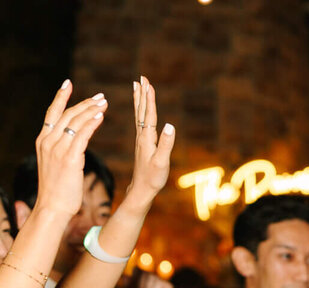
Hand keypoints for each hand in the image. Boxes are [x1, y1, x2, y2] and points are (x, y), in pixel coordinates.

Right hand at [33, 82, 107, 218]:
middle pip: (67, 114)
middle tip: (100, 96)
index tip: (68, 83)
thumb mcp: (55, 166)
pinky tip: (100, 116)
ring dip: (91, 109)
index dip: (60, 97)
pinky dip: (91, 123)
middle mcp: (48, 142)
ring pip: (75, 122)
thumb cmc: (56, 191)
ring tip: (104, 102)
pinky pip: (82, 135)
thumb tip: (72, 146)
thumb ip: (61, 151)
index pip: (51, 113)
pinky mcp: (69, 158)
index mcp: (42, 141)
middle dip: (84, 103)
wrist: (52, 208)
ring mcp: (57, 149)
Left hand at [124, 75, 175, 202]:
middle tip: (141, 77)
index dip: (149, 99)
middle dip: (142, 93)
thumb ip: (166, 144)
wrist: (141, 190)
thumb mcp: (162, 162)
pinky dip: (140, 110)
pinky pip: (140, 122)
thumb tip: (170, 125)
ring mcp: (141, 139)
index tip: (148, 83)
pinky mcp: (142, 143)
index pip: (148, 114)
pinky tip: (141, 108)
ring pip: (139, 114)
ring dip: (139, 99)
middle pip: (141, 110)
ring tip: (138, 86)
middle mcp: (142, 136)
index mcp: (147, 138)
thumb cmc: (153, 178)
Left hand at [126, 271, 173, 287]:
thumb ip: (126, 286)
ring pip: (151, 276)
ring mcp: (159, 281)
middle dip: (140, 284)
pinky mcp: (167, 286)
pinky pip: (159, 282)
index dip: (135, 277)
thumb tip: (124, 277)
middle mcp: (150, 278)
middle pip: (143, 272)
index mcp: (140, 279)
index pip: (137, 269)